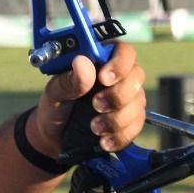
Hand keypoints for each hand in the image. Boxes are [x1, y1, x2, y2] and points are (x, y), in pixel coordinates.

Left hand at [28, 43, 147, 157]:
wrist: (55, 137)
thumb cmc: (55, 105)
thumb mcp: (55, 91)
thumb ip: (69, 79)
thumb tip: (82, 62)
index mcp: (101, 60)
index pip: (123, 51)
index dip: (119, 63)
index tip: (103, 78)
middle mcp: (119, 76)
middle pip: (136, 76)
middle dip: (118, 95)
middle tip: (96, 105)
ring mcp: (127, 98)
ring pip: (138, 103)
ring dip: (117, 119)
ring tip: (94, 128)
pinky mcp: (130, 120)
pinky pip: (136, 126)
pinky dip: (121, 135)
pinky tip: (105, 141)